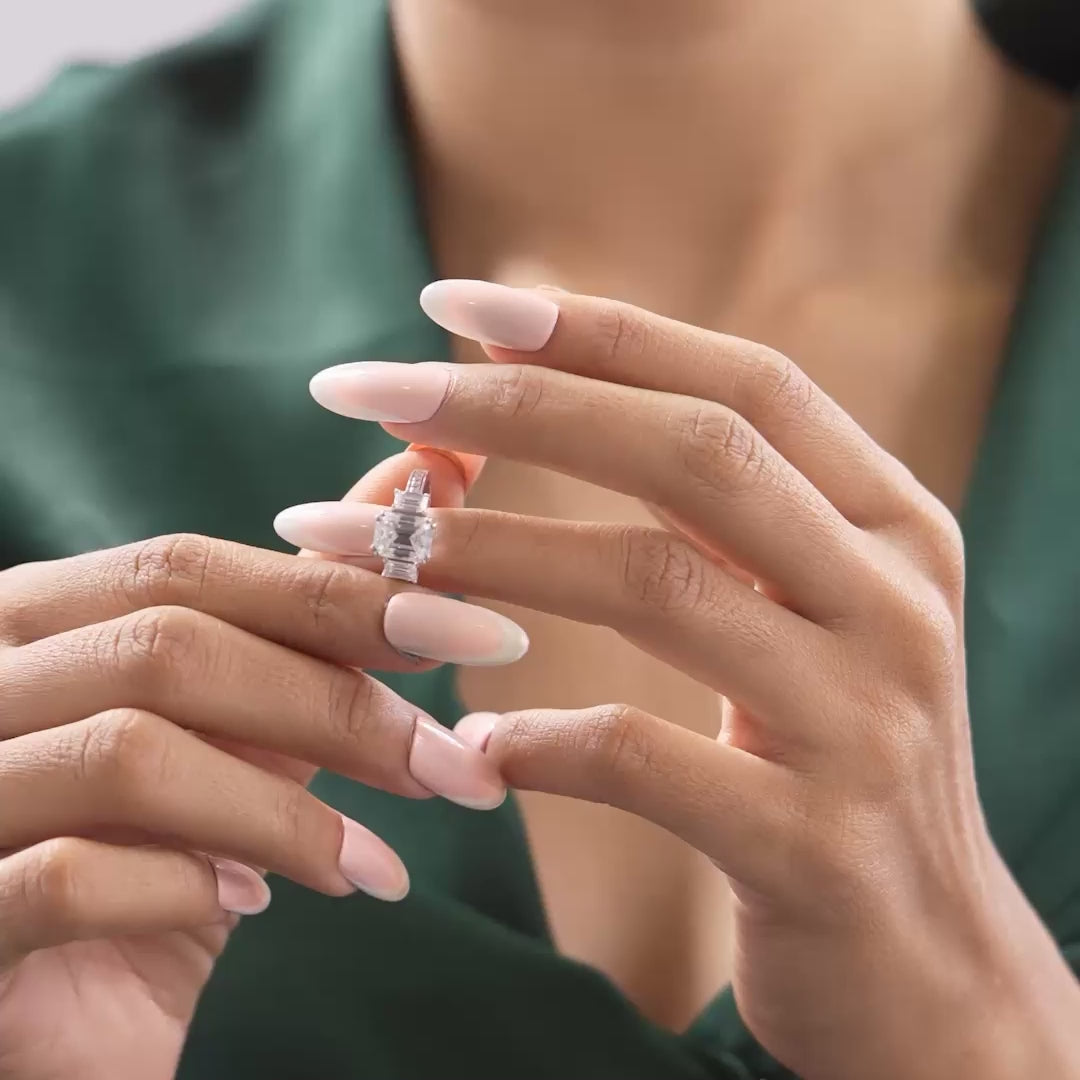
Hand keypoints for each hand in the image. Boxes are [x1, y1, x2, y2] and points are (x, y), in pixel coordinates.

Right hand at [0, 479, 515, 1079]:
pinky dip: (184, 888)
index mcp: (38, 623)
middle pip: (170, 644)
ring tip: (376, 868)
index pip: (186, 568)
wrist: (46, 1024)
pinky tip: (249, 906)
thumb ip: (310, 614)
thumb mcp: (235, 725)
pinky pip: (65, 877)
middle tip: (457, 767)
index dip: (339, 591)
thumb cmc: (151, 846)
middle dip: (339, 703)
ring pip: (129, 750)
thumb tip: (424, 479)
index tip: (474, 631)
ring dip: (287, 811)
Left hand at [294, 280, 1079, 1079]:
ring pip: (652, 584)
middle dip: (517, 405)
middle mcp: (894, 599)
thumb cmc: (833, 764)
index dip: (599, 330)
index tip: (457, 302)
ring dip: (484, 556)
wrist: (933, 962)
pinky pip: (641, 759)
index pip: (741, 385)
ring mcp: (867, 719)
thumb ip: (717, 522)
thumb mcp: (805, 618)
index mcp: (893, 526)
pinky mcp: (814, 843)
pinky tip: (466, 745)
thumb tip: (550, 402)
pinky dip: (535, 741)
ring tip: (364, 554)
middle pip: (692, 454)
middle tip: (368, 390)